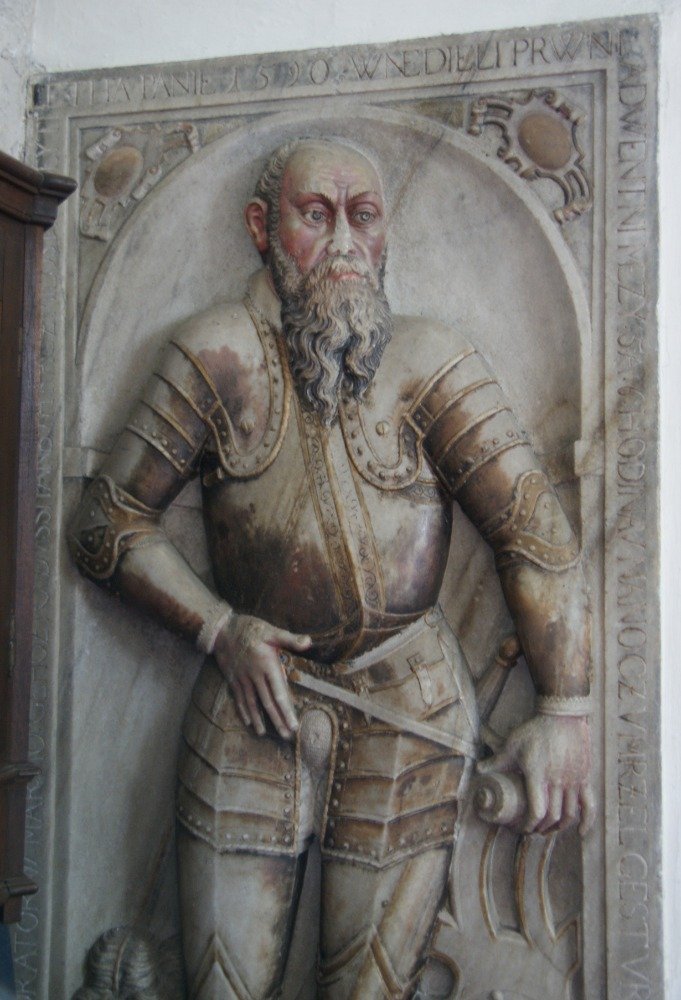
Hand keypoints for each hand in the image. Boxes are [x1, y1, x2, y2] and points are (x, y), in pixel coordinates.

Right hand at [213, 614, 310, 739]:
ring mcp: (242, 679)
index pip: (279, 693)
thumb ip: (289, 639)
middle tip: (286, 735)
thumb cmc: (250, 628)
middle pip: (268, 703)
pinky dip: (243, 711)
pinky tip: (249, 722)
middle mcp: (255, 676)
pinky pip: (239, 698)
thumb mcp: (271, 630)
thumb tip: (309, 641)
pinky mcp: (233, 679)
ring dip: (259, 720)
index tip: (293, 725)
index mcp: (267, 665)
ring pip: (252, 704)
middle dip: (277, 720)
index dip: (287, 710)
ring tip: (265, 734)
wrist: (222, 629)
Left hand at [476, 714, 594, 835]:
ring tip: (549, 829)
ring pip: (569, 814)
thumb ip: (497, 760)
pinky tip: (582, 832)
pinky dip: (587, 821)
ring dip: (559, 827)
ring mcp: (573, 781)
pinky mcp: (585, 778)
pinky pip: (589, 805)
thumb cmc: (535, 730)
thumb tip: (478, 769)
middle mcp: (557, 781)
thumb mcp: (513, 744)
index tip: (523, 828)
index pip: (536, 810)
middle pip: (552, 816)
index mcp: (538, 775)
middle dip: (541, 828)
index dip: (529, 824)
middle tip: (534, 830)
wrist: (563, 717)